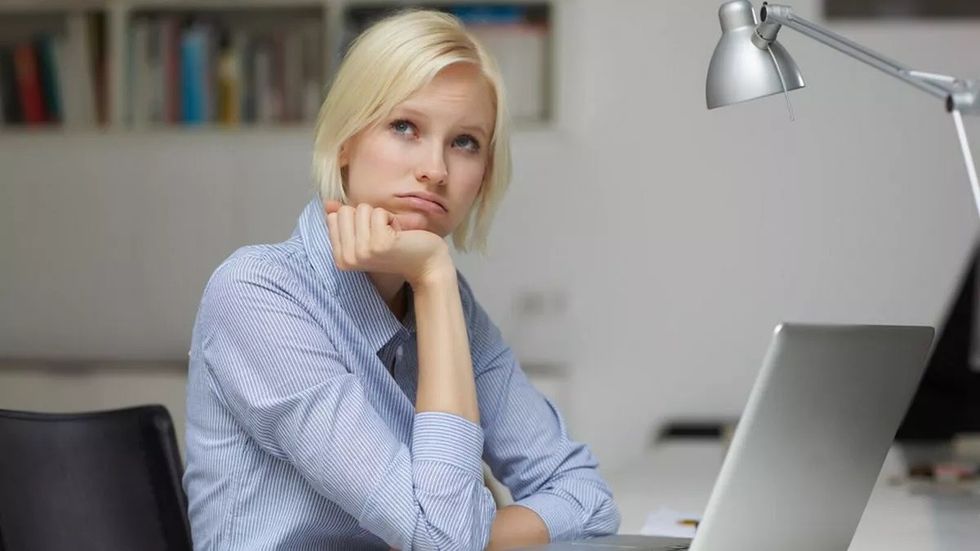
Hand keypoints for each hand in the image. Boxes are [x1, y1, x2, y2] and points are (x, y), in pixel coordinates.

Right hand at [325, 200, 452, 285]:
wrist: (427, 264)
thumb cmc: (399, 248)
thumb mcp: (367, 235)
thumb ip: (346, 220)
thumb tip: (327, 203)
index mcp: (340, 258)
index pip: (335, 216)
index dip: (358, 219)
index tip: (372, 236)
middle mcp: (347, 258)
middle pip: (346, 211)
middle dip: (368, 216)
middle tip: (384, 234)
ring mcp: (362, 252)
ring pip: (362, 209)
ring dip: (381, 217)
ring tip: (392, 235)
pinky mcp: (379, 244)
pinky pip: (379, 212)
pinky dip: (392, 219)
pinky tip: (400, 235)